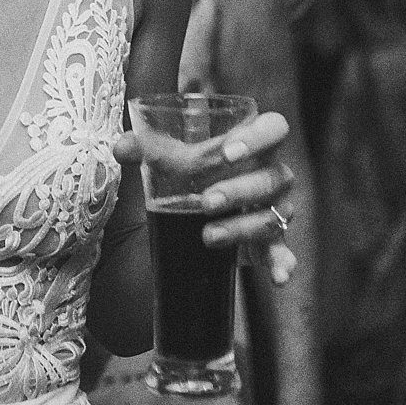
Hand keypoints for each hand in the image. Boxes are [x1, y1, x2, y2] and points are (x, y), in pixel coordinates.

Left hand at [115, 108, 301, 281]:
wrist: (203, 205)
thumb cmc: (194, 171)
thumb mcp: (170, 159)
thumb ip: (146, 149)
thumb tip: (122, 148)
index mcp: (255, 144)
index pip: (274, 128)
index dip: (257, 138)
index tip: (227, 153)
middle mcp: (272, 174)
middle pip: (272, 177)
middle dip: (240, 190)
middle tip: (206, 202)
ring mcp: (275, 208)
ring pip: (273, 216)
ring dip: (243, 227)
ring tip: (208, 236)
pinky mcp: (272, 241)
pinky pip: (284, 252)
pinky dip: (283, 263)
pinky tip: (278, 277)